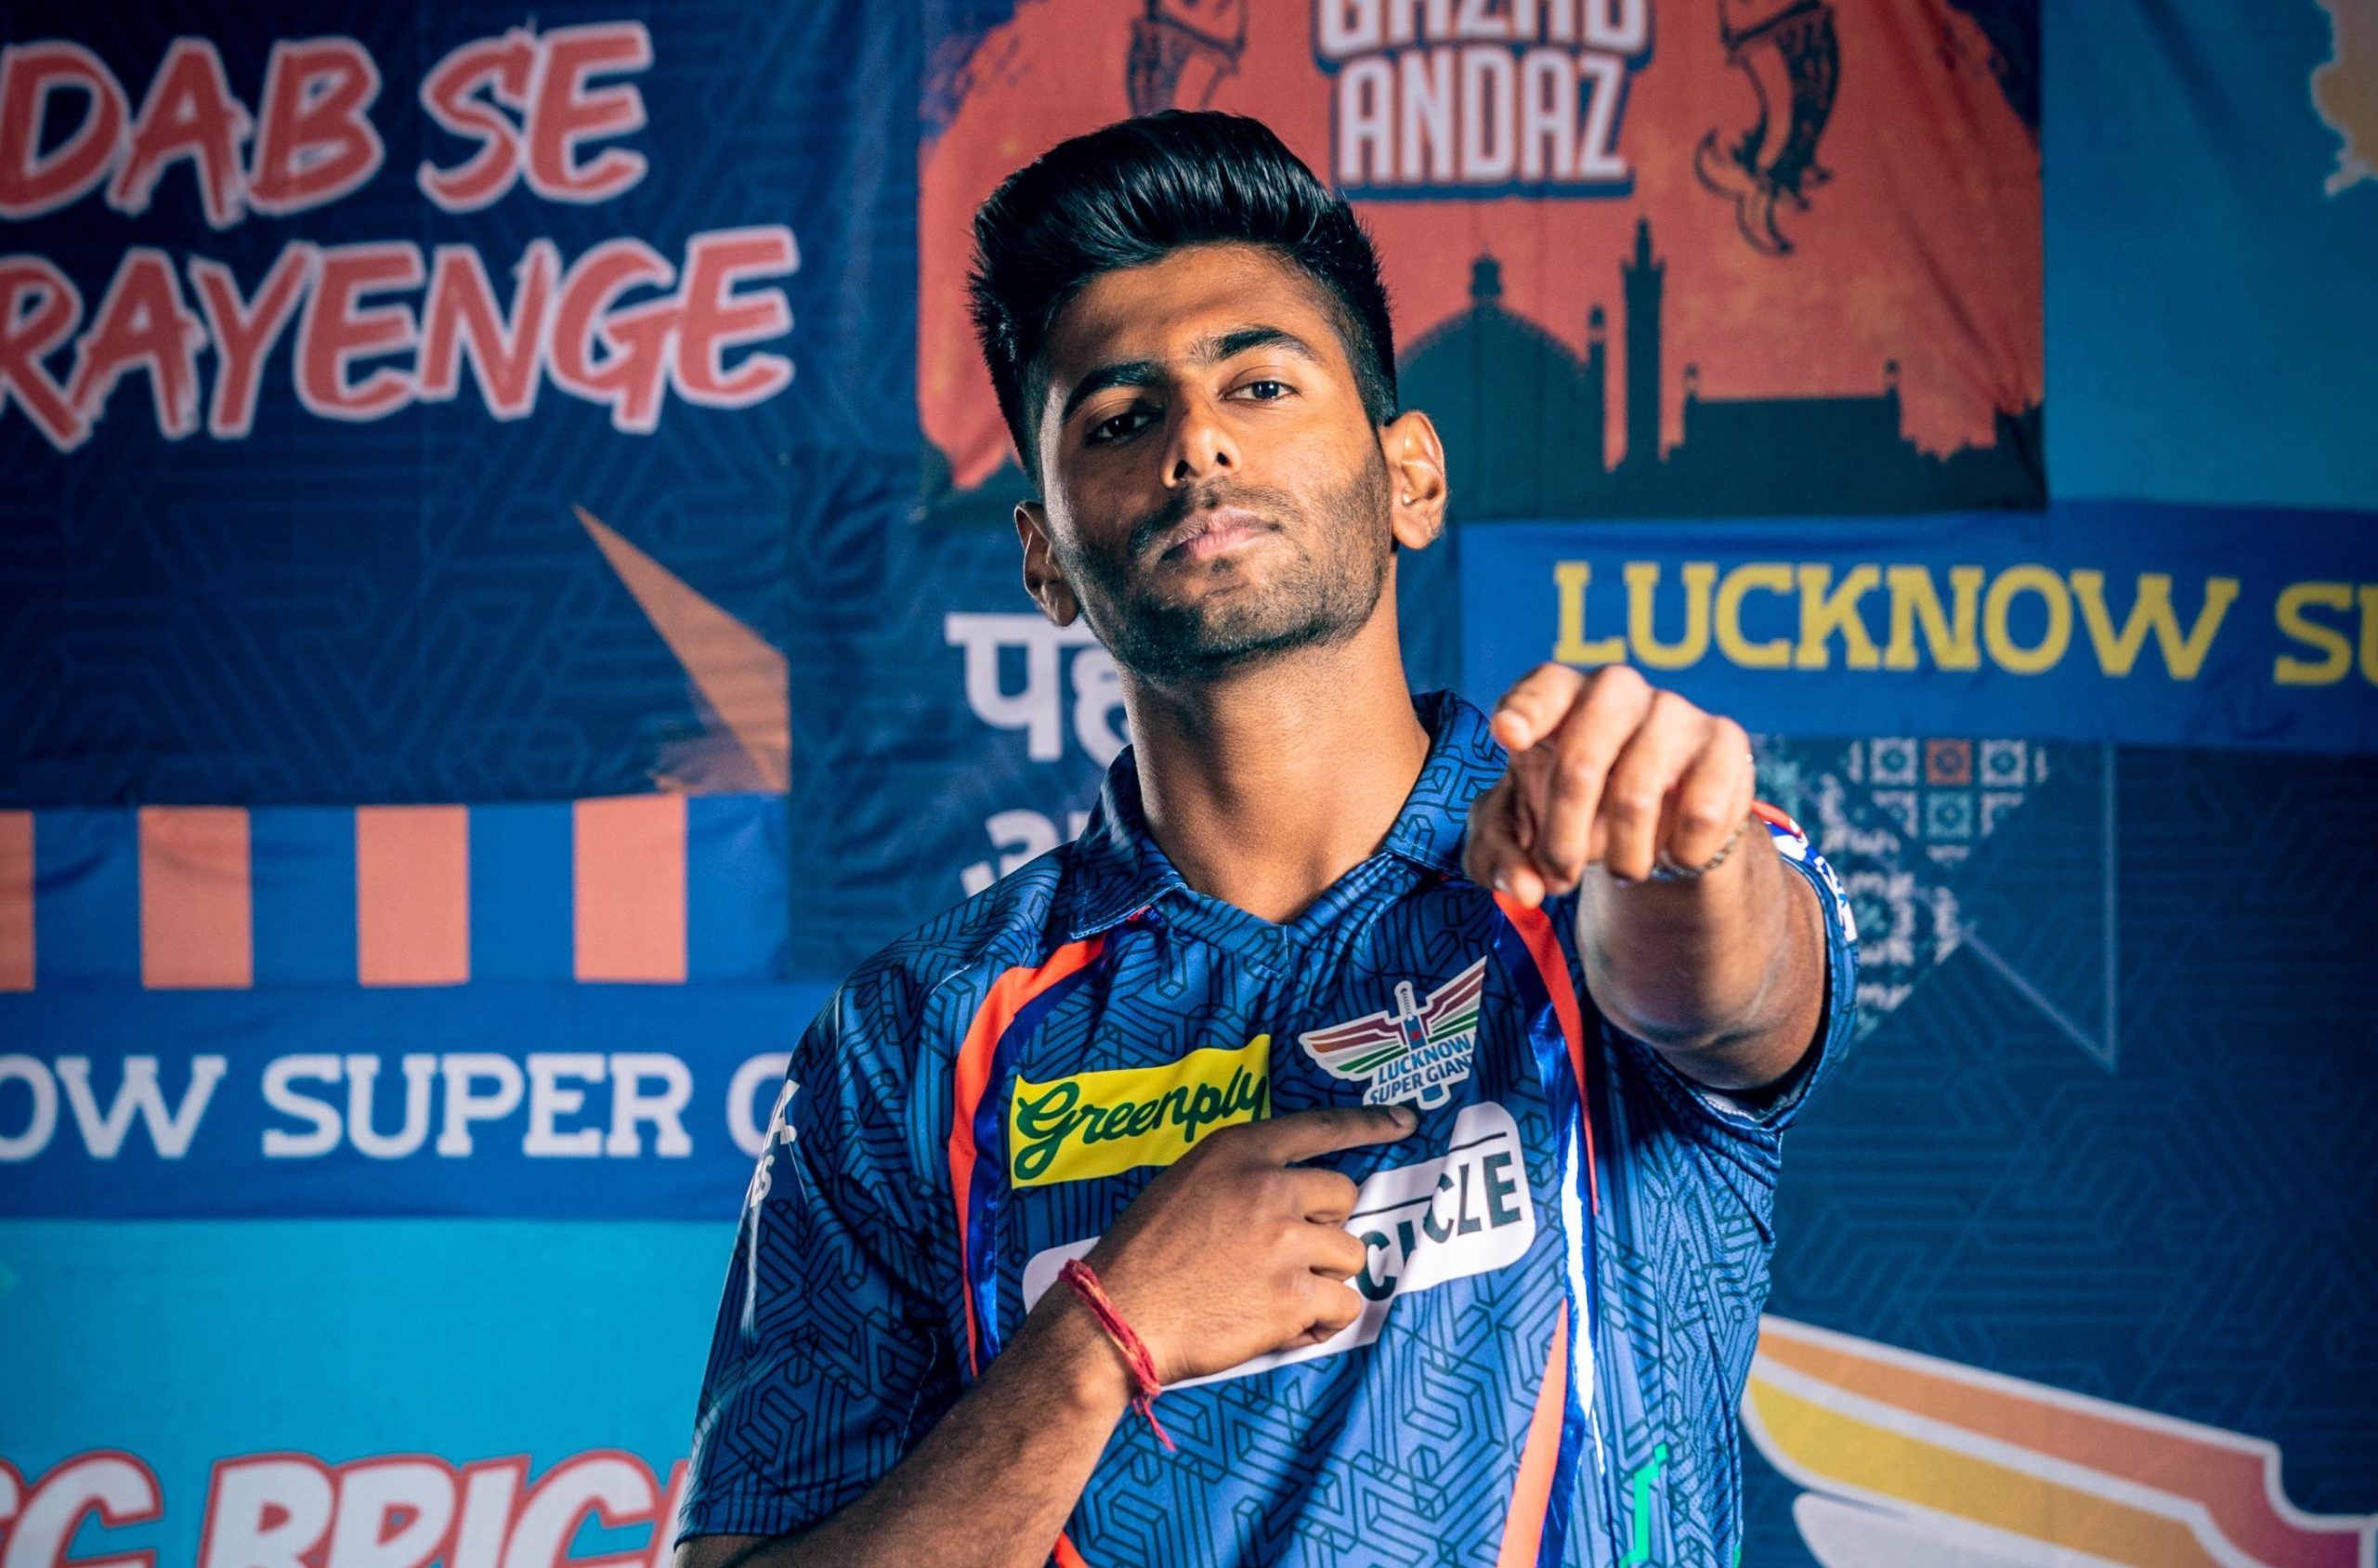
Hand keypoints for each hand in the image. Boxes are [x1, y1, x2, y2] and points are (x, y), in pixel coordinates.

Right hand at [1064, 1106, 1416, 1385]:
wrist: (1115, 1317)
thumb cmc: (1140, 1256)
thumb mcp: (1182, 1186)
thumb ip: (1238, 1182)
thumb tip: (1288, 1198)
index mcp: (1238, 1152)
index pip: (1320, 1127)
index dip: (1371, 1123)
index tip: (1407, 1121)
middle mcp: (1269, 1187)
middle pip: (1343, 1197)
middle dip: (1325, 1227)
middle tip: (1286, 1256)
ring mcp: (1285, 1242)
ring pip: (1350, 1255)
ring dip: (1324, 1278)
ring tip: (1279, 1296)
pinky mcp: (1292, 1297)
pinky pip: (1344, 1306)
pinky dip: (1322, 1322)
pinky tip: (1287, 1326)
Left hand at [1465, 663, 1753, 903]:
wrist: (1659, 822)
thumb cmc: (1571, 811)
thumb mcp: (1518, 833)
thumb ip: (1498, 858)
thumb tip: (1525, 890)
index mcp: (1558, 696)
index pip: (1542, 690)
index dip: (1524, 712)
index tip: (1507, 736)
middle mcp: (1616, 690)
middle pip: (1580, 763)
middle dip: (1562, 837)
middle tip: (1559, 877)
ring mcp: (1674, 711)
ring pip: (1636, 798)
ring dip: (1621, 858)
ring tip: (1621, 869)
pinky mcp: (1726, 742)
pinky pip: (1700, 815)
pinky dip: (1679, 855)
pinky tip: (1674, 849)